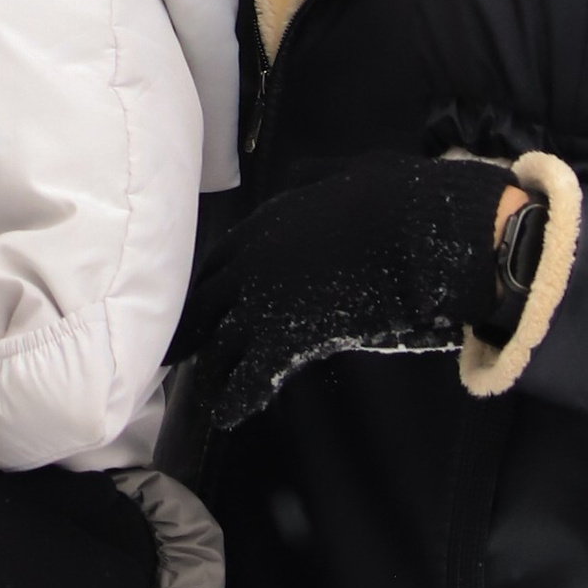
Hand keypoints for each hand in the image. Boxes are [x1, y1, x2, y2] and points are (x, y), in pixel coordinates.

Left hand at [172, 153, 534, 435]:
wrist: (414, 230)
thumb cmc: (391, 196)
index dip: (207, 288)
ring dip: (213, 371)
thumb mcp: (345, 171)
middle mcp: (252, 264)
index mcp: (265, 223)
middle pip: (206, 306)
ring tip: (208, 392)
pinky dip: (237, 398)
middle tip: (173, 353)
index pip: (218, 261)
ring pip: (222, 345)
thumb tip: (298, 177)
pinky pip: (251, 376)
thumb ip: (314, 177)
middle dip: (191, 332)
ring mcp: (264, 303)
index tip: (200, 306)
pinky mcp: (287, 339)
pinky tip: (228, 415)